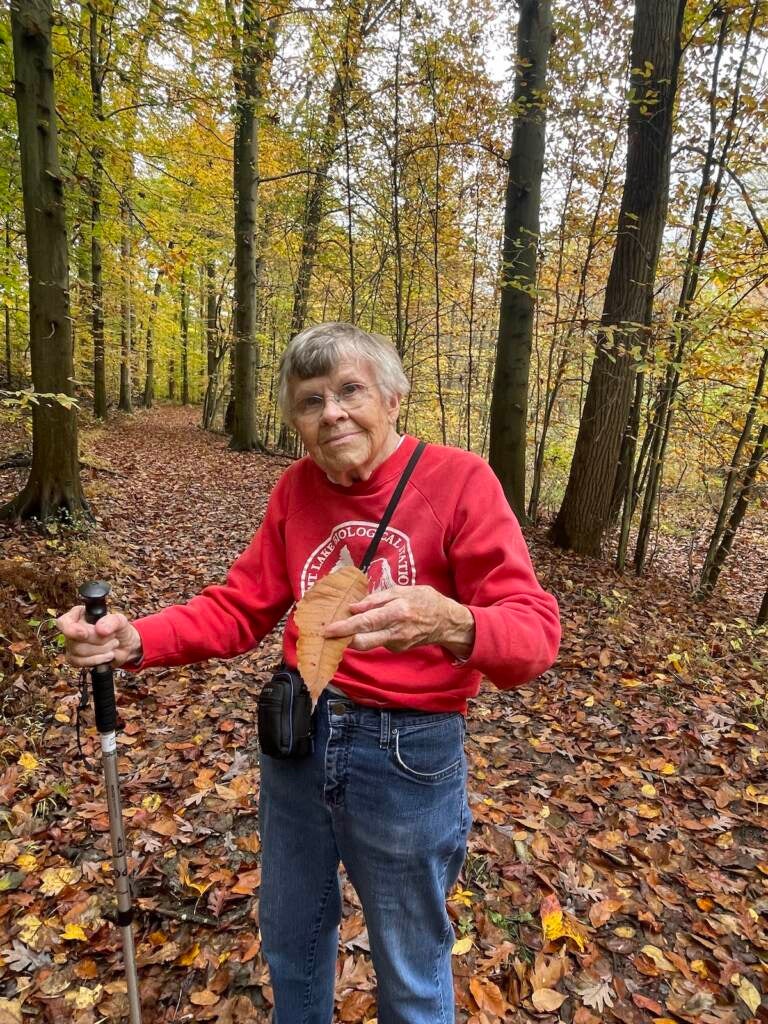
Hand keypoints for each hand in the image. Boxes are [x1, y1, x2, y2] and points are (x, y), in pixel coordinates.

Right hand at [56, 605, 142, 668]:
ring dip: (101, 650)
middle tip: (113, 636)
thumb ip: (112, 621)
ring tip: (112, 644)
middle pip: (74, 640)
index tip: (84, 634)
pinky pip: (80, 662)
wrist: (126, 646)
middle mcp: (72, 629)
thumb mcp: (121, 621)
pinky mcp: (76, 659)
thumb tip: (100, 629)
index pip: (64, 622)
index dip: (72, 630)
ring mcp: (72, 645)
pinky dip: (97, 660)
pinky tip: (108, 655)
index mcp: (79, 614)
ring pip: (78, 652)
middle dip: (98, 640)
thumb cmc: (120, 629)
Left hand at [323, 585, 474, 656]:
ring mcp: (397, 644)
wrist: (447, 622)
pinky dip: (370, 634)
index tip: (328, 630)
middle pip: (362, 642)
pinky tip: (374, 625)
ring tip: (349, 624)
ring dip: (355, 636)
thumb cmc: (425, 601)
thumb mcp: (402, 591)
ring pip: (368, 643)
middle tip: (329, 633)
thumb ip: (377, 599)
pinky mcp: (397, 649)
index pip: (365, 623)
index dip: (345, 628)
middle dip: (343, 639)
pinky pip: (378, 641)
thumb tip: (354, 607)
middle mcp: (396, 632)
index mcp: (396, 612)